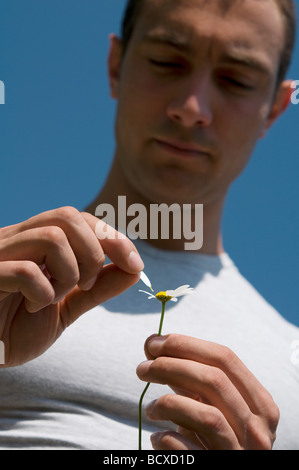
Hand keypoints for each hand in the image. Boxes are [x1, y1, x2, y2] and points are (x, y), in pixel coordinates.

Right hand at [0, 206, 143, 366]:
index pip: (79, 218)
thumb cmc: (16, 327)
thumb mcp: (66, 307)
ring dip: (69, 273)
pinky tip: (33, 307)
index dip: (113, 238)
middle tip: (86, 285)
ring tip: (55, 297)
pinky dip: (43, 293)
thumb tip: (134, 269)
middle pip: (68, 216)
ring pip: (52, 237)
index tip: (135, 265)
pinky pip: (26, 271)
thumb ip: (97, 288)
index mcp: (34, 241)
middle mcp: (16, 239)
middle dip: (94, 253)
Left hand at [137, 334, 278, 449]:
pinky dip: (167, 439)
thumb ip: (188, 375)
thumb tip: (153, 342)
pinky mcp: (218, 469)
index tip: (154, 343)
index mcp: (260, 404)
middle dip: (172, 366)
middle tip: (142, 368)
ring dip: (169, 403)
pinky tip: (157, 437)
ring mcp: (241, 452)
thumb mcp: (208, 404)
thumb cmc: (212, 438)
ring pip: (207, 416)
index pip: (225, 358)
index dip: (186, 345)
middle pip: (215, 380)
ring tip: (150, 408)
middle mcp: (258, 429)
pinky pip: (189, 449)